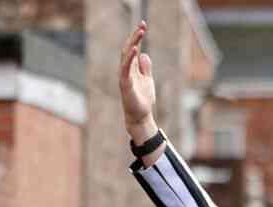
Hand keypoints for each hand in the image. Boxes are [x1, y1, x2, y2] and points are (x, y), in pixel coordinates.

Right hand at [119, 22, 156, 140]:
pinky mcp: (125, 84)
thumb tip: (144, 54)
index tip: (143, 25)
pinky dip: (129, 58)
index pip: (133, 49)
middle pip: (128, 49)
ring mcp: (124, 76)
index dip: (137, 37)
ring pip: (126, 56)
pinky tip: (135, 49)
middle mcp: (126, 70)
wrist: (140, 116)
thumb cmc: (142, 99)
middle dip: (135, 36)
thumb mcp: (147, 80)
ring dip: (133, 43)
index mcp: (132, 68)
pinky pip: (126, 69)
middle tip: (142, 24)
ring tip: (140, 32)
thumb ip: (145, 68)